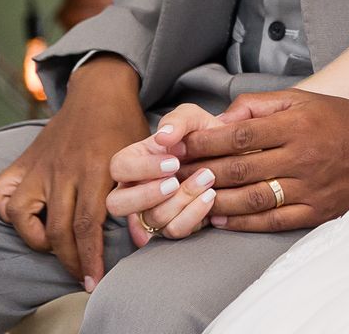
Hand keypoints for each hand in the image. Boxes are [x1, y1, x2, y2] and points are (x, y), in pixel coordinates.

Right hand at [0, 56, 149, 290]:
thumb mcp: (143, 157)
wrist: (101, 90)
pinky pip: (1, 192)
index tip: (94, 282)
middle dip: (70, 261)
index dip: (90, 259)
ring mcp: (40, 165)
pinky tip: (27, 219)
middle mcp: (64, 169)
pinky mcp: (25, 160)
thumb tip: (142, 238)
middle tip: (81, 277)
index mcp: (96, 168)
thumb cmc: (126, 126)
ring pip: (22, 215)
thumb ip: (142, 194)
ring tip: (55, 246)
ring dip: (37, 240)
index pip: (87, 226)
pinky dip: (8, 210)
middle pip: (58, 229)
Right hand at [105, 105, 224, 244]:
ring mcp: (153, 210)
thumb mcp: (193, 118)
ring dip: (181, 200)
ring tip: (207, 180)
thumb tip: (162, 136)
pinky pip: (174, 231)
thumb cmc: (205, 135)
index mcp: (134, 159)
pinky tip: (210, 197)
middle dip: (146, 195)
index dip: (141, 168)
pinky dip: (193, 215)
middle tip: (175, 182)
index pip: (118, 167)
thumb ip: (178, 121)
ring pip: (152, 218)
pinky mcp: (173, 225)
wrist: (232, 156)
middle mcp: (137, 188)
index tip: (173, 162)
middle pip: (117, 204)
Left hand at [175, 90, 348, 232]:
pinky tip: (220, 217)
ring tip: (190, 197)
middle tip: (173, 175)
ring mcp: (309, 188)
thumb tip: (222, 117)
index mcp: (297, 125)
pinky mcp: (316, 212)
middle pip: (240, 168)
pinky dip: (242, 222)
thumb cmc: (339, 120)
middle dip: (201, 172)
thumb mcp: (302, 100)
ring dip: (216, 200)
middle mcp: (302, 157)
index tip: (180, 146)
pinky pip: (272, 221)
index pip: (240, 135)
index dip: (206, 142)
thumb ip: (260, 106)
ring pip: (252, 199)